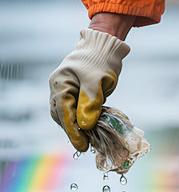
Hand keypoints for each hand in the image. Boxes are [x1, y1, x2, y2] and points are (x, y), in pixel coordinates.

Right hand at [49, 27, 129, 151]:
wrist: (106, 45)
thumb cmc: (101, 59)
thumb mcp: (97, 81)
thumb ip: (90, 103)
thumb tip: (85, 126)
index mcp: (60, 83)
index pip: (63, 112)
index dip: (73, 132)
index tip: (82, 146)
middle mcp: (59, 88)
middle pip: (62, 116)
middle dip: (74, 131)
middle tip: (87, 145)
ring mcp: (66, 90)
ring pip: (67, 115)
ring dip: (77, 127)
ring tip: (89, 139)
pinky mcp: (76, 93)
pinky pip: (75, 110)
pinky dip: (82, 120)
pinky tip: (90, 127)